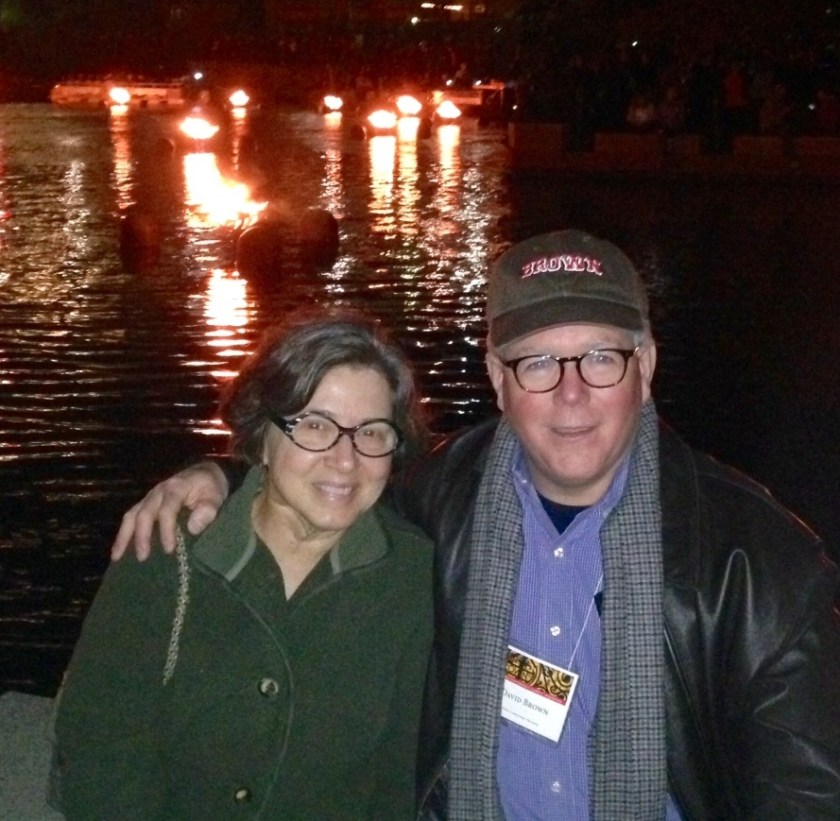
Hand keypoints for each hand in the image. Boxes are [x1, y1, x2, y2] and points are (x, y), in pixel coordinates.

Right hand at [110, 462, 228, 561]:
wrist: (205, 472)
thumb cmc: (211, 486)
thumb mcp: (216, 496)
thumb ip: (208, 510)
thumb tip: (193, 528)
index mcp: (176, 488)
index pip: (167, 510)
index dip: (166, 530)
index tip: (170, 549)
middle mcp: (158, 491)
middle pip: (144, 513)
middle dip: (142, 536)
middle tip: (143, 557)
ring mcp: (150, 497)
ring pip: (131, 515)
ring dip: (124, 536)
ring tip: (117, 557)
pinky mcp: (146, 503)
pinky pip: (131, 517)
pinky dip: (123, 533)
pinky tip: (118, 550)